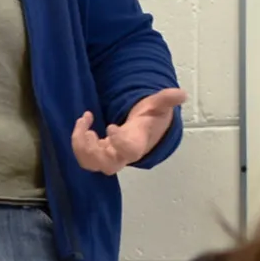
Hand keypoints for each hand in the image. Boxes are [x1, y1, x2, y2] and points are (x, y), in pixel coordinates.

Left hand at [70, 88, 186, 174]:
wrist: (143, 131)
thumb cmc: (150, 119)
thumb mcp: (158, 106)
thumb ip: (166, 100)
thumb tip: (182, 94)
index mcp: (138, 144)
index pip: (130, 151)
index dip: (119, 143)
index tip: (111, 126)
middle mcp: (122, 155)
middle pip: (108, 166)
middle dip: (94, 152)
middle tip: (89, 132)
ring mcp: (108, 156)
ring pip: (90, 163)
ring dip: (80, 146)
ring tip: (83, 123)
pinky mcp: (97, 153)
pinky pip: (83, 155)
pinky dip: (77, 141)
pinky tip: (83, 121)